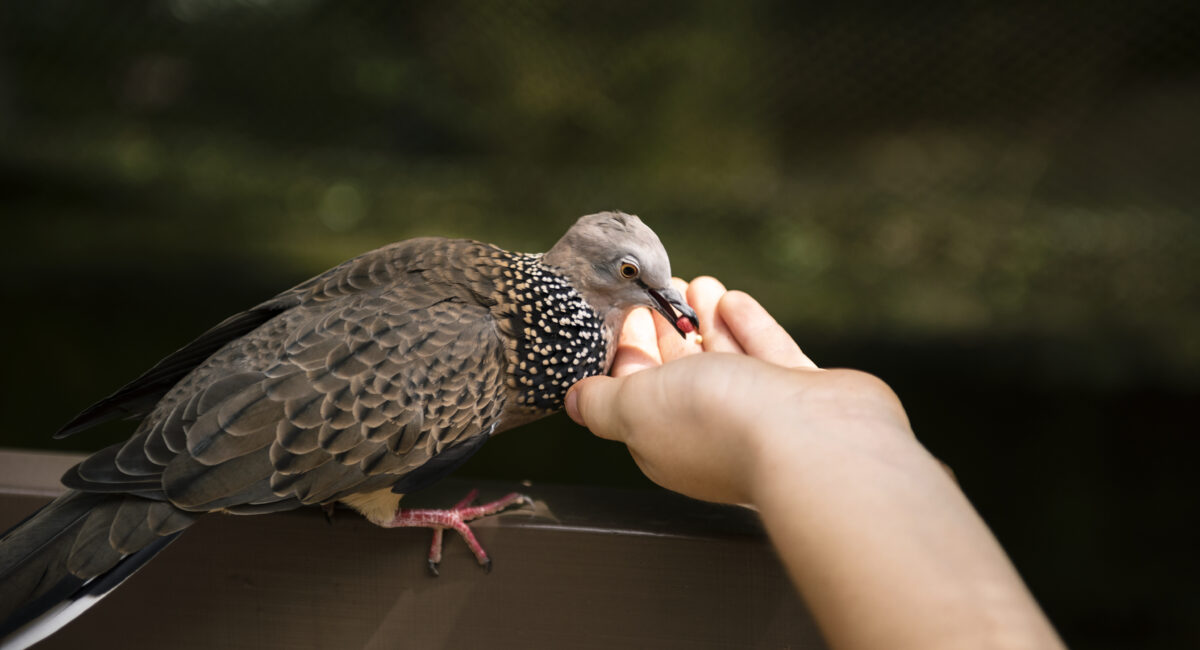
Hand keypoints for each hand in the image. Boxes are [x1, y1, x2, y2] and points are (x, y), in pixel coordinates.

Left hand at [565, 277, 909, 504]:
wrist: (815, 440)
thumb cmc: (720, 424)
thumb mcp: (636, 407)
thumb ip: (603, 402)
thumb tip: (573, 402)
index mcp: (665, 439)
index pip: (636, 391)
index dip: (628, 349)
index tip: (625, 312)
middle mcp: (712, 430)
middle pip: (681, 374)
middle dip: (667, 330)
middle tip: (658, 291)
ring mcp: (761, 414)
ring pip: (726, 359)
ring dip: (705, 319)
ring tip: (695, 282)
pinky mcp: (803, 394)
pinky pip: (768, 353)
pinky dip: (747, 326)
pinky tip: (732, 300)